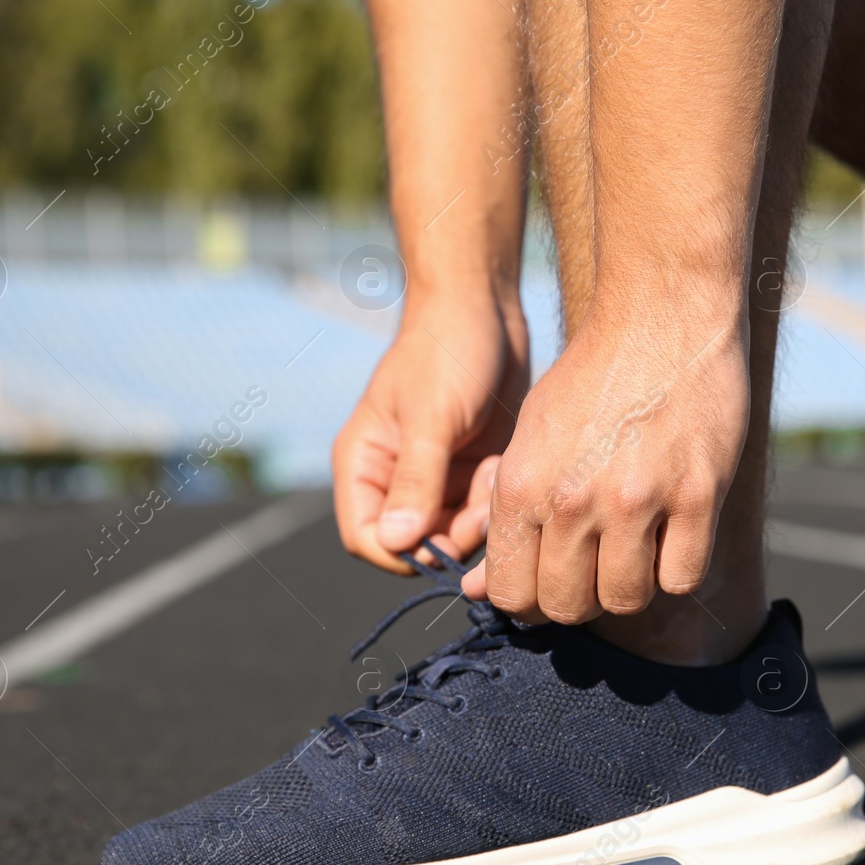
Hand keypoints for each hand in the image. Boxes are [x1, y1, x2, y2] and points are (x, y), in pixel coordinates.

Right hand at [333, 299, 527, 571]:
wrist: (486, 310)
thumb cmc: (446, 351)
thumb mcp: (431, 417)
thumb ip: (415, 481)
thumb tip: (395, 543)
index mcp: (364, 464)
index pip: (366, 538)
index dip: (400, 554)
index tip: (443, 546)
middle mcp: (394, 479)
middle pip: (416, 544)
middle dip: (451, 534)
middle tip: (482, 507)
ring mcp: (434, 478)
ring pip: (453, 532)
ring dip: (477, 517)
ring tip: (492, 473)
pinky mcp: (469, 472)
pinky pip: (480, 512)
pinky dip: (493, 500)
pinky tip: (500, 463)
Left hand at [461, 308, 748, 621]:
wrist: (661, 316)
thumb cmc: (591, 378)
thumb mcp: (527, 439)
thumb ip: (505, 518)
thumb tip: (478, 591)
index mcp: (523, 486)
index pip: (510, 594)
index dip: (528, 600)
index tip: (547, 583)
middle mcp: (574, 500)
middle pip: (567, 607)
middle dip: (577, 600)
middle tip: (593, 570)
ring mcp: (639, 500)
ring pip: (626, 600)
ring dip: (629, 585)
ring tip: (634, 548)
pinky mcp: (696, 495)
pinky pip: (681, 577)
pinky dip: (675, 569)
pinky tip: (672, 535)